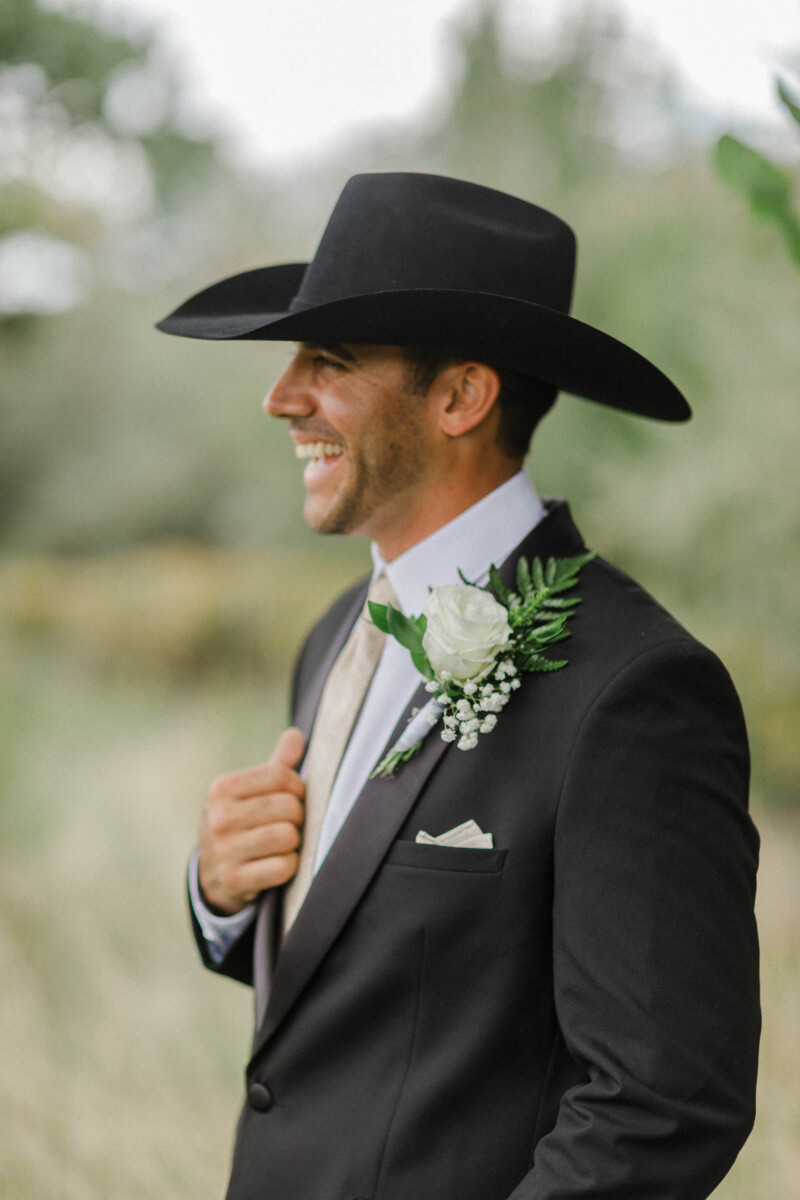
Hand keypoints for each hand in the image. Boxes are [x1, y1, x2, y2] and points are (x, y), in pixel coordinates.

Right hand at [198, 727, 305, 914]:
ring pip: (289, 836)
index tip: (293, 797)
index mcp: (222, 790)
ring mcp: (224, 851)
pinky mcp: (235, 880)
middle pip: (289, 807)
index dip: (298, 787)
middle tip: (287, 824)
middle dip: (297, 817)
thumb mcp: (251, 793)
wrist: (213, 874)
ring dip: (294, 842)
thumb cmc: (242, 824)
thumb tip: (296, 734)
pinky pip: (284, 867)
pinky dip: (289, 866)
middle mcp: (219, 818)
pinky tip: (277, 864)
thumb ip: (276, 766)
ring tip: (282, 843)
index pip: (282, 776)